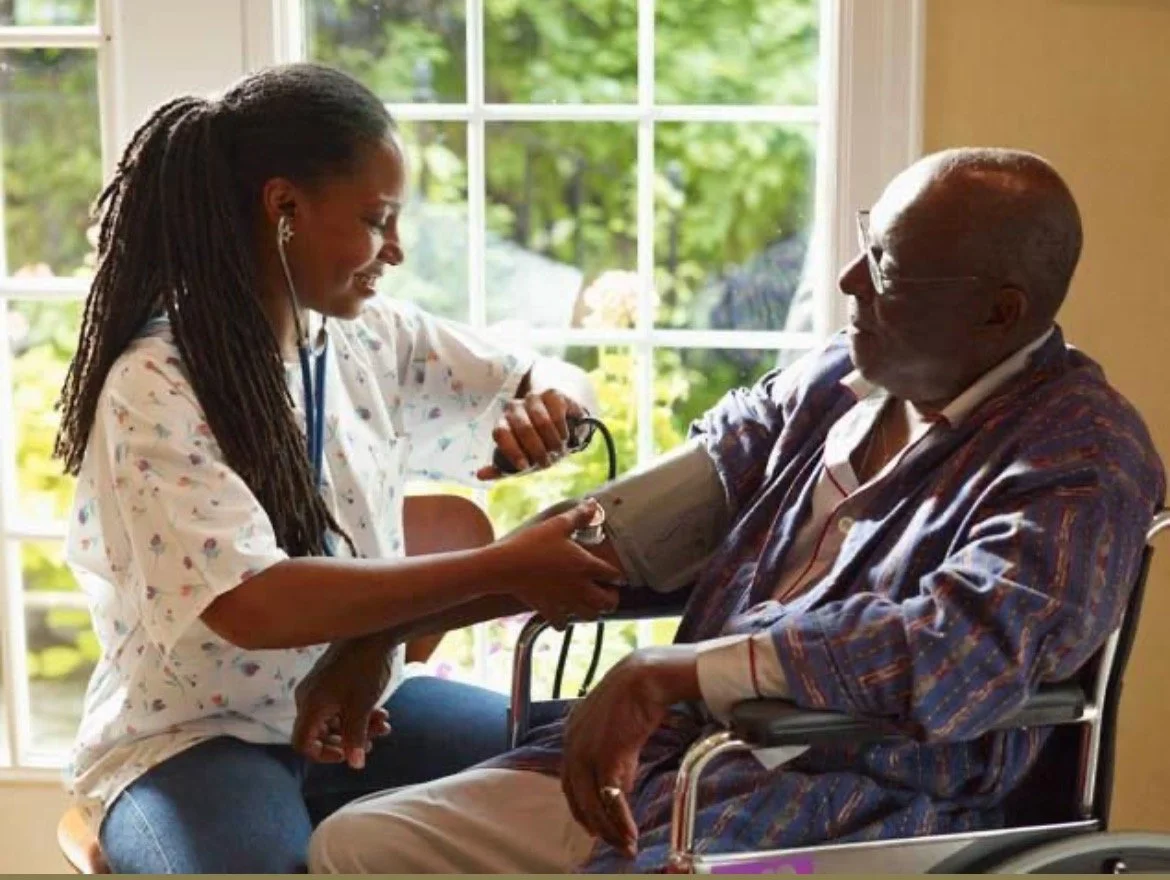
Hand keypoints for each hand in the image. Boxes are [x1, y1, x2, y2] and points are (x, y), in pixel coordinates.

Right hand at [292, 634, 394, 767]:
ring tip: (384, 725)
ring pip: (336, 718)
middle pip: (322, 732)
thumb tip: (355, 765)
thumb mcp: (361, 708)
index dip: (323, 755)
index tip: (347, 755)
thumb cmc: (364, 670)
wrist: (375, 632)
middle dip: (349, 740)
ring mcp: (321, 687)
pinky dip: (359, 712)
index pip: (303, 743)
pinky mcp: (333, 679)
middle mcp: (309, 697)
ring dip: (359, 726)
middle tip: (373, 744)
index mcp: (309, 705)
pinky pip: (341, 705)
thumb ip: (355, 738)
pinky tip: (382, 713)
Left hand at [477, 389, 584, 479]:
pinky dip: (562, 430)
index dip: (513, 451)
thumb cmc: (538, 445)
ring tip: (557, 450)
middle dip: (538, 450)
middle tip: (546, 462)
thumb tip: (479, 475)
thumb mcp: (521, 460)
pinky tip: (564, 436)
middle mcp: (514, 408)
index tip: (525, 465)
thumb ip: (502, 468)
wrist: (561, 424)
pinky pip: (557, 413)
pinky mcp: (552, 394)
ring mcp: (533, 398)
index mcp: (503, 424)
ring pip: (543, 422)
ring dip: (553, 442)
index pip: (501, 433)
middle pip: (524, 428)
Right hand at [493, 499, 623, 628]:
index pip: (614, 575)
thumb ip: (578, 516)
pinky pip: (563, 624)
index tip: (614, 574)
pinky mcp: (549, 610)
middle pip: (608, 602)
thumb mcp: (557, 525)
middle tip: (606, 591)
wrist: (506, 566)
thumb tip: (593, 505)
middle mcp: (580, 587)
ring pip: (590, 616)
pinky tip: (562, 610)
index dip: (617, 575)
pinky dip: (565, 620)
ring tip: (587, 601)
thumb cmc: (533, 543)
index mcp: (586, 565)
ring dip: (593, 610)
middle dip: (612, 598)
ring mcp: (565, 601)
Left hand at [560, 647, 696, 856]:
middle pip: (577, 797)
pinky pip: (611, 799)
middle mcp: (572, 745)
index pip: (570, 780)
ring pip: (593, 803)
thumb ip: (614, 754)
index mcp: (571, 734)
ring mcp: (586, 752)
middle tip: (611, 841)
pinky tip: (631, 832)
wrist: (644, 677)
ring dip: (610, 828)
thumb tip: (622, 784)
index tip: (593, 823)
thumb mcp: (616, 726)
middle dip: (594, 824)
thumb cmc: (635, 694)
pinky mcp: (605, 757)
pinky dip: (621, 820)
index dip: (581, 805)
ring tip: (625, 843)